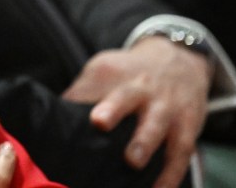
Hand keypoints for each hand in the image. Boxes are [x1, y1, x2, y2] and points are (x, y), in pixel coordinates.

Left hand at [62, 37, 210, 187]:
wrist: (177, 60)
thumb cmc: (128, 74)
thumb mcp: (103, 70)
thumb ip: (81, 93)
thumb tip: (48, 120)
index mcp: (112, 73)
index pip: (90, 85)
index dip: (77, 99)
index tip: (61, 115)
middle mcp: (140, 89)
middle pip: (125, 96)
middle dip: (113, 108)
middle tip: (99, 122)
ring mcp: (165, 108)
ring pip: (156, 125)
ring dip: (144, 143)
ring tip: (132, 161)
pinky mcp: (186, 129)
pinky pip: (180, 154)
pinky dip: (170, 175)